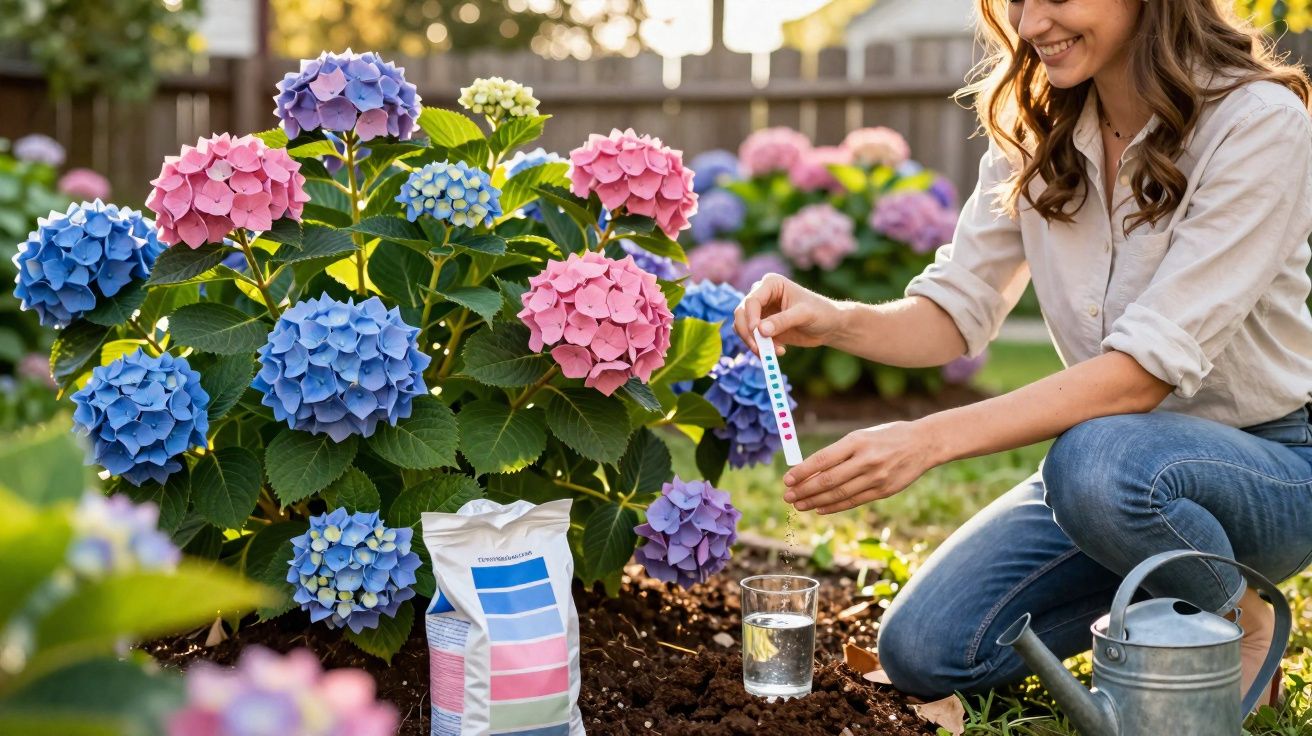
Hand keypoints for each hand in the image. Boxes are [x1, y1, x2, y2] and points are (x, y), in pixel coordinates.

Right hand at [732, 273, 842, 357]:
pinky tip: (780, 351)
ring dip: (753, 343)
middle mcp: (762, 295)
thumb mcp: (804, 315)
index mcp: (771, 284)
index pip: (752, 300)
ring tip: (774, 353)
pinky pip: (752, 339)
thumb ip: (782, 321)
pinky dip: (760, 348)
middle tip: (759, 349)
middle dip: (748, 333)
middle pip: (741, 314)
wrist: (829, 325)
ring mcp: (760, 312)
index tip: (757, 333)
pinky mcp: (762, 328)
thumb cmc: (821, 312)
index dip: (750, 317)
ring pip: (742, 328)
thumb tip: (760, 330)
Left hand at [781, 420, 941, 513]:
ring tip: (799, 505)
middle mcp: (865, 460)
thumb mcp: (862, 435)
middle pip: (827, 480)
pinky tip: (819, 509)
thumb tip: (810, 468)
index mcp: (856, 441)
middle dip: (804, 490)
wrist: (923, 443)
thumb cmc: (887, 436)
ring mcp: (875, 477)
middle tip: (787, 496)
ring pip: (838, 494)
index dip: (802, 471)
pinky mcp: (883, 491)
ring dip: (815, 501)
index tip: (787, 479)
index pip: (822, 459)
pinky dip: (834, 506)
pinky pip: (853, 501)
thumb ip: (839, 451)